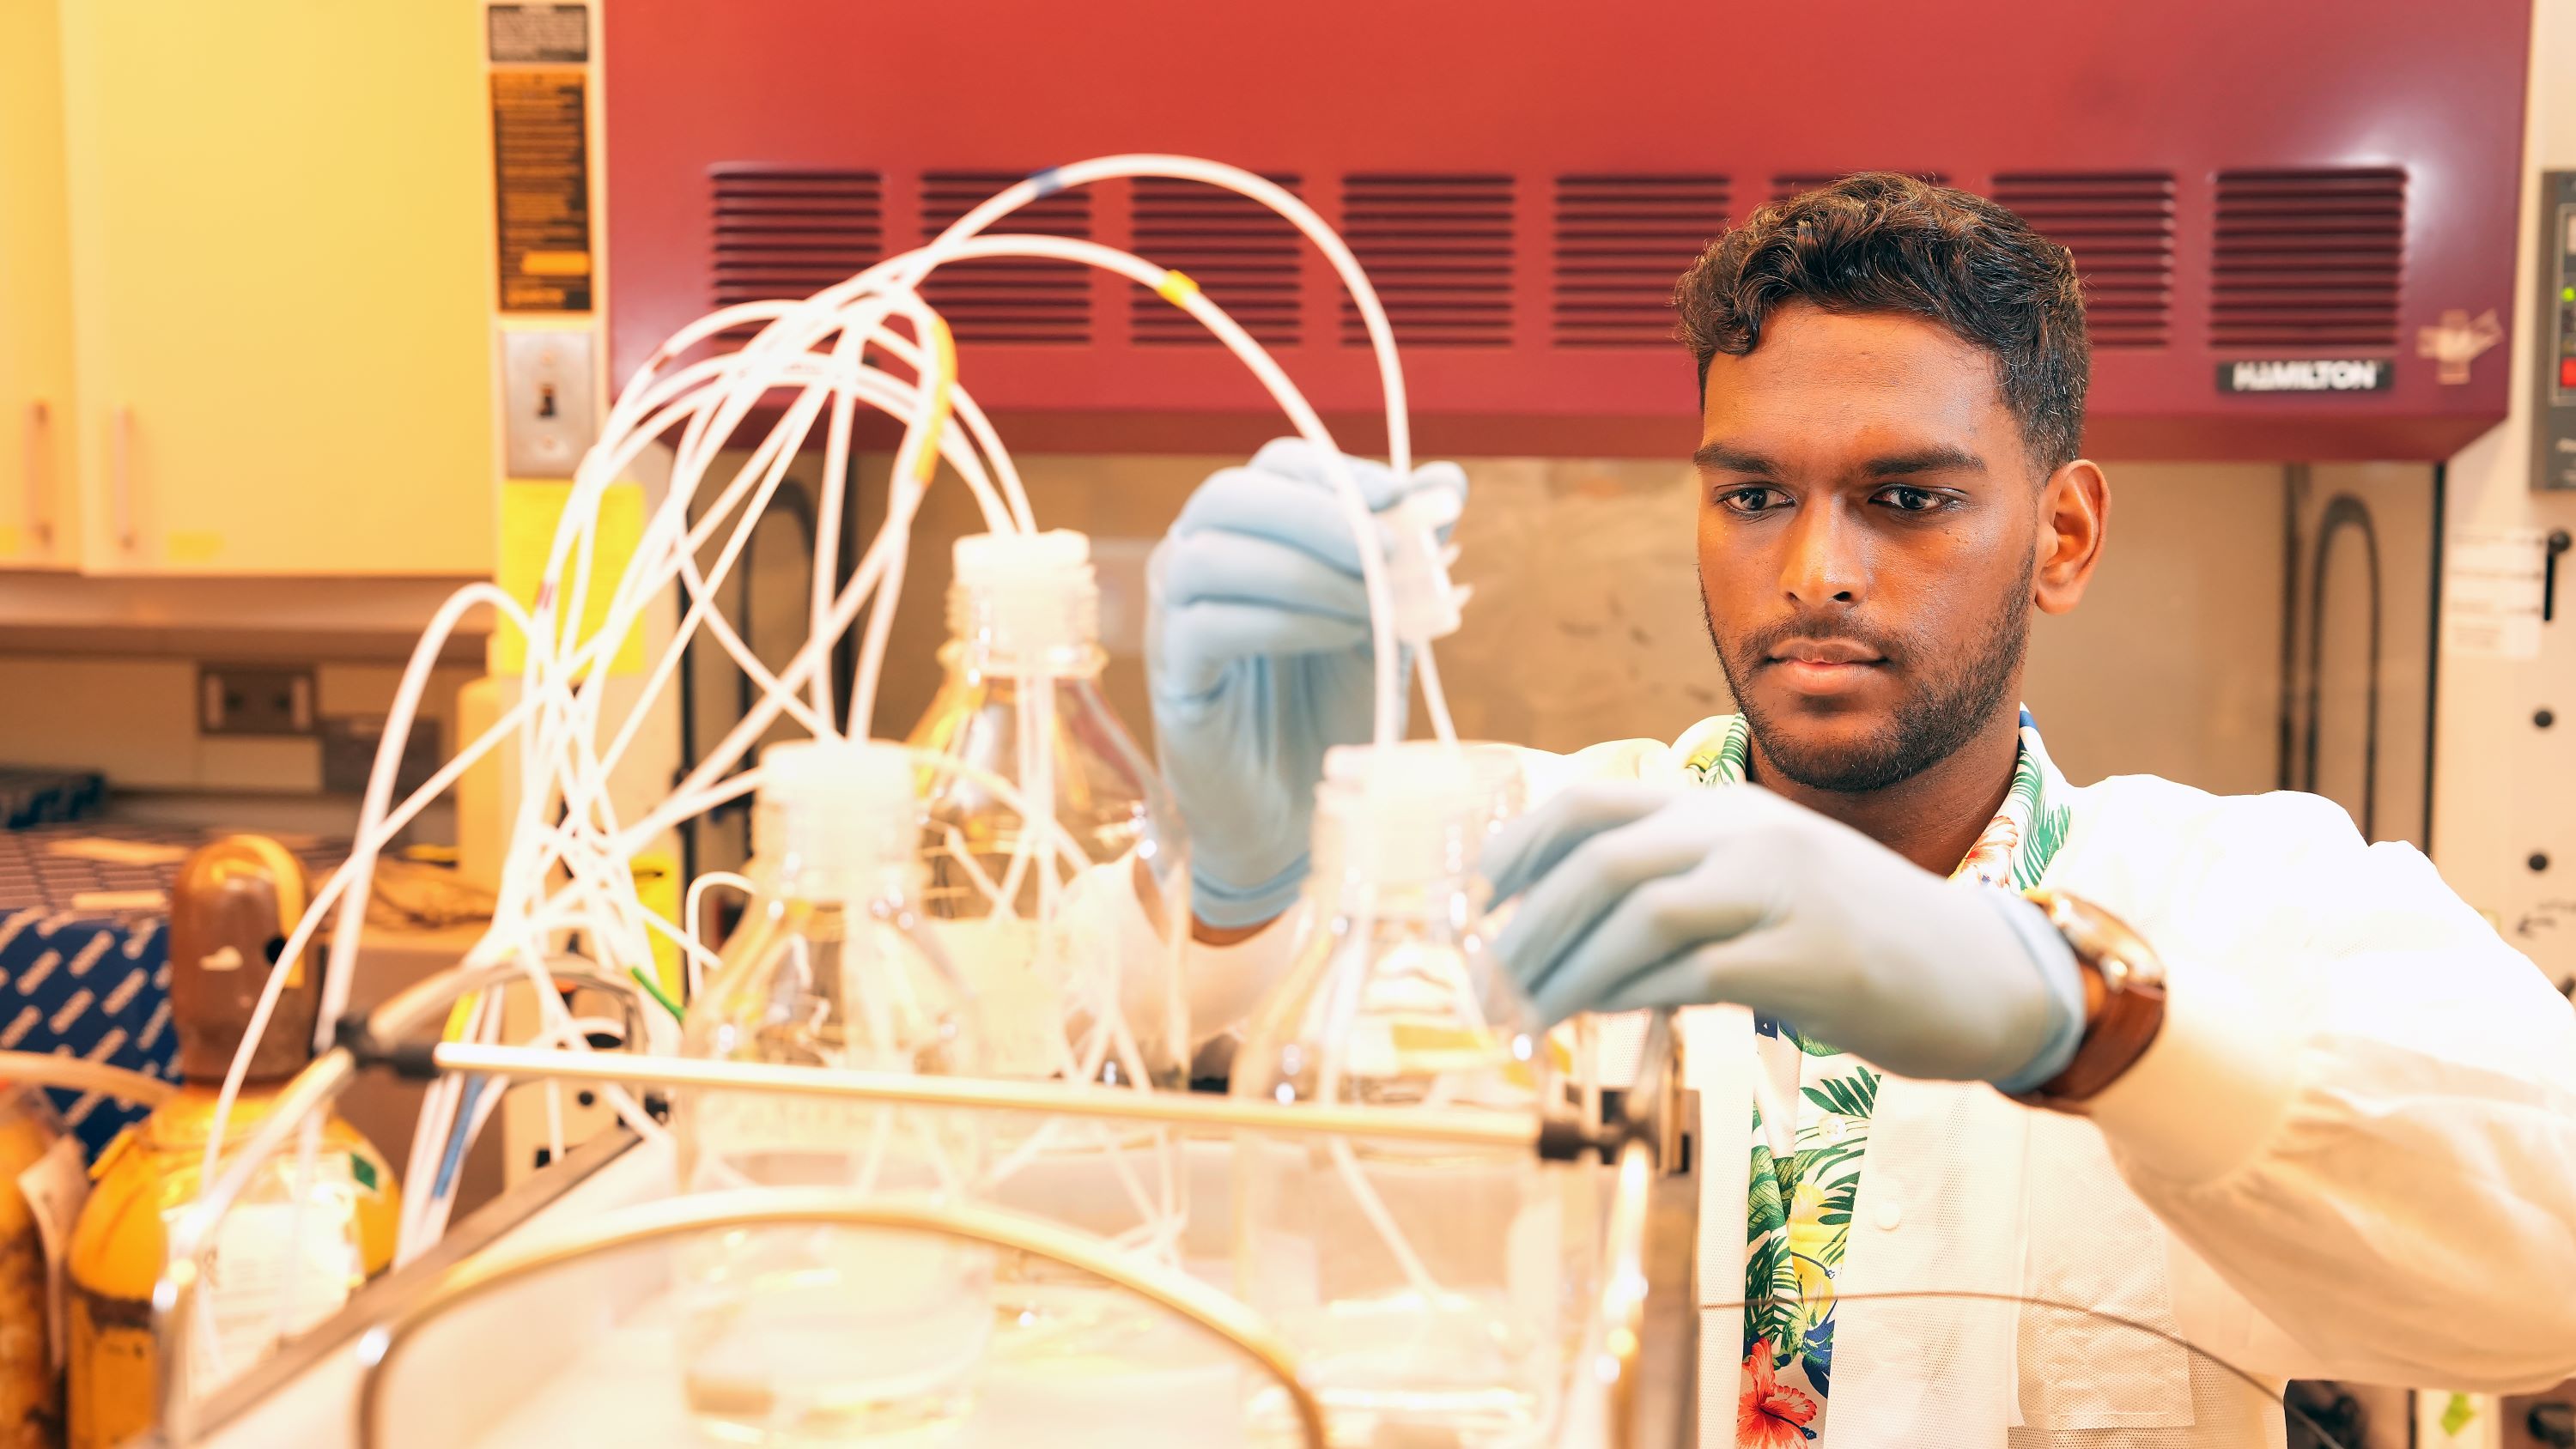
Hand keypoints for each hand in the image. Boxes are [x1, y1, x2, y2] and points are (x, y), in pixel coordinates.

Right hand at [1147, 438, 1469, 928]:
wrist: (1301, 805)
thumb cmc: (1335, 705)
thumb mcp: (1387, 618)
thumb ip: (1408, 553)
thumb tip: (1446, 482)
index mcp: (1249, 530)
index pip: (1278, 467)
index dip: (1340, 474)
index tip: (1403, 501)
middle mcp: (1195, 557)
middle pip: (1230, 496)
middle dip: (1318, 516)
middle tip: (1387, 552)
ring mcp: (1173, 613)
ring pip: (1211, 555)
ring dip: (1304, 571)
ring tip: (1370, 608)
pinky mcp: (1171, 672)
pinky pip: (1208, 625)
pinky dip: (1283, 621)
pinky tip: (1336, 638)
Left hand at [1483, 781, 2085, 1087]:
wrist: (1985, 976)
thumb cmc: (1856, 940)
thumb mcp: (1760, 887)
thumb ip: (1680, 889)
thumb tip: (1569, 933)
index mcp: (1728, 809)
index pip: (1597, 802)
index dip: (1522, 847)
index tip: (1476, 900)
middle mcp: (1751, 833)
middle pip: (1607, 858)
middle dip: (1529, 923)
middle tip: (1485, 983)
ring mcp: (1785, 890)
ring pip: (1642, 912)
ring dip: (1566, 970)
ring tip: (1521, 1017)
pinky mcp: (1811, 958)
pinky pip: (1694, 971)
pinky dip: (1630, 996)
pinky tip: (1593, 1021)